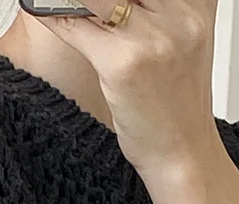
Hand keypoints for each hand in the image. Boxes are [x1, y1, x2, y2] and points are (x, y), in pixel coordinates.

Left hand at [33, 0, 221, 172]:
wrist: (183, 153)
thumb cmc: (177, 104)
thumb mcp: (181, 41)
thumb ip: (159, 9)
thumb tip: (110, 2)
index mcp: (197, 4)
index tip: (103, 0)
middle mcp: (181, 15)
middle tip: (80, 3)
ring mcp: (153, 38)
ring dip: (72, 0)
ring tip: (55, 2)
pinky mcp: (123, 63)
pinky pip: (75, 25)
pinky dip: (53, 15)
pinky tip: (40, 8)